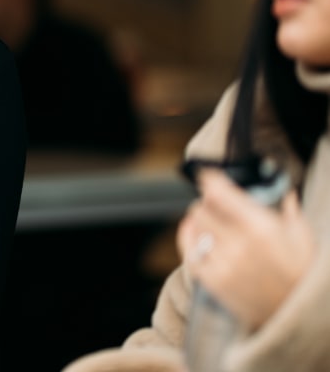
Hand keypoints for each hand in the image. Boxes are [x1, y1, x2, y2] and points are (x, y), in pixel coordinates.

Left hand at [177, 169, 314, 330]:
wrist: (295, 316)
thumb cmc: (302, 274)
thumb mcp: (302, 237)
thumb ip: (289, 210)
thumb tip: (284, 191)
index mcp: (261, 228)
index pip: (220, 193)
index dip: (209, 180)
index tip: (206, 175)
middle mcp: (238, 244)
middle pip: (203, 208)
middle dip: (207, 202)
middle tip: (212, 202)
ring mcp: (223, 264)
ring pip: (195, 227)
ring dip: (198, 219)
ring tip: (205, 217)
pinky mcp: (213, 281)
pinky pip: (189, 252)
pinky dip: (188, 237)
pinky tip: (191, 230)